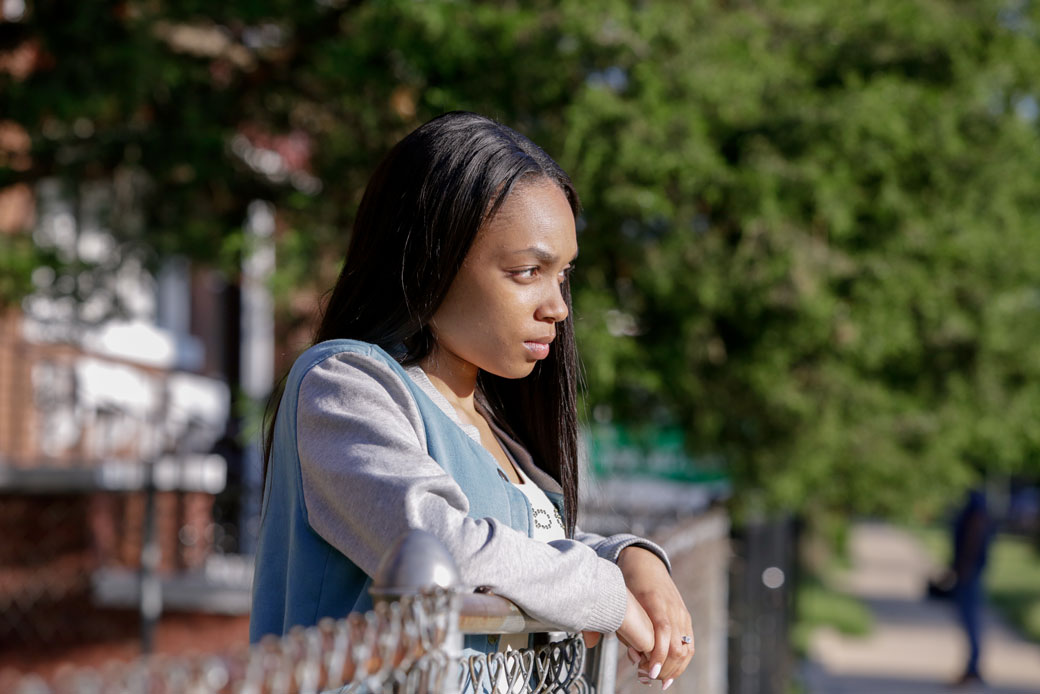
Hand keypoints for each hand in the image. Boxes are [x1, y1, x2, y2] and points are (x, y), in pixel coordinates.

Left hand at [617, 546, 693, 687]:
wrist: (645, 562)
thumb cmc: (629, 581)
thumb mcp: (620, 600)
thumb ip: (624, 628)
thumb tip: (634, 658)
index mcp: (655, 601)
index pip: (663, 632)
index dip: (658, 655)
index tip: (650, 672)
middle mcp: (673, 608)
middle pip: (677, 646)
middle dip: (664, 668)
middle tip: (648, 678)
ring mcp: (682, 613)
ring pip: (686, 649)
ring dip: (674, 669)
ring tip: (659, 681)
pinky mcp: (685, 618)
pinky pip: (689, 645)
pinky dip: (681, 662)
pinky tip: (669, 672)